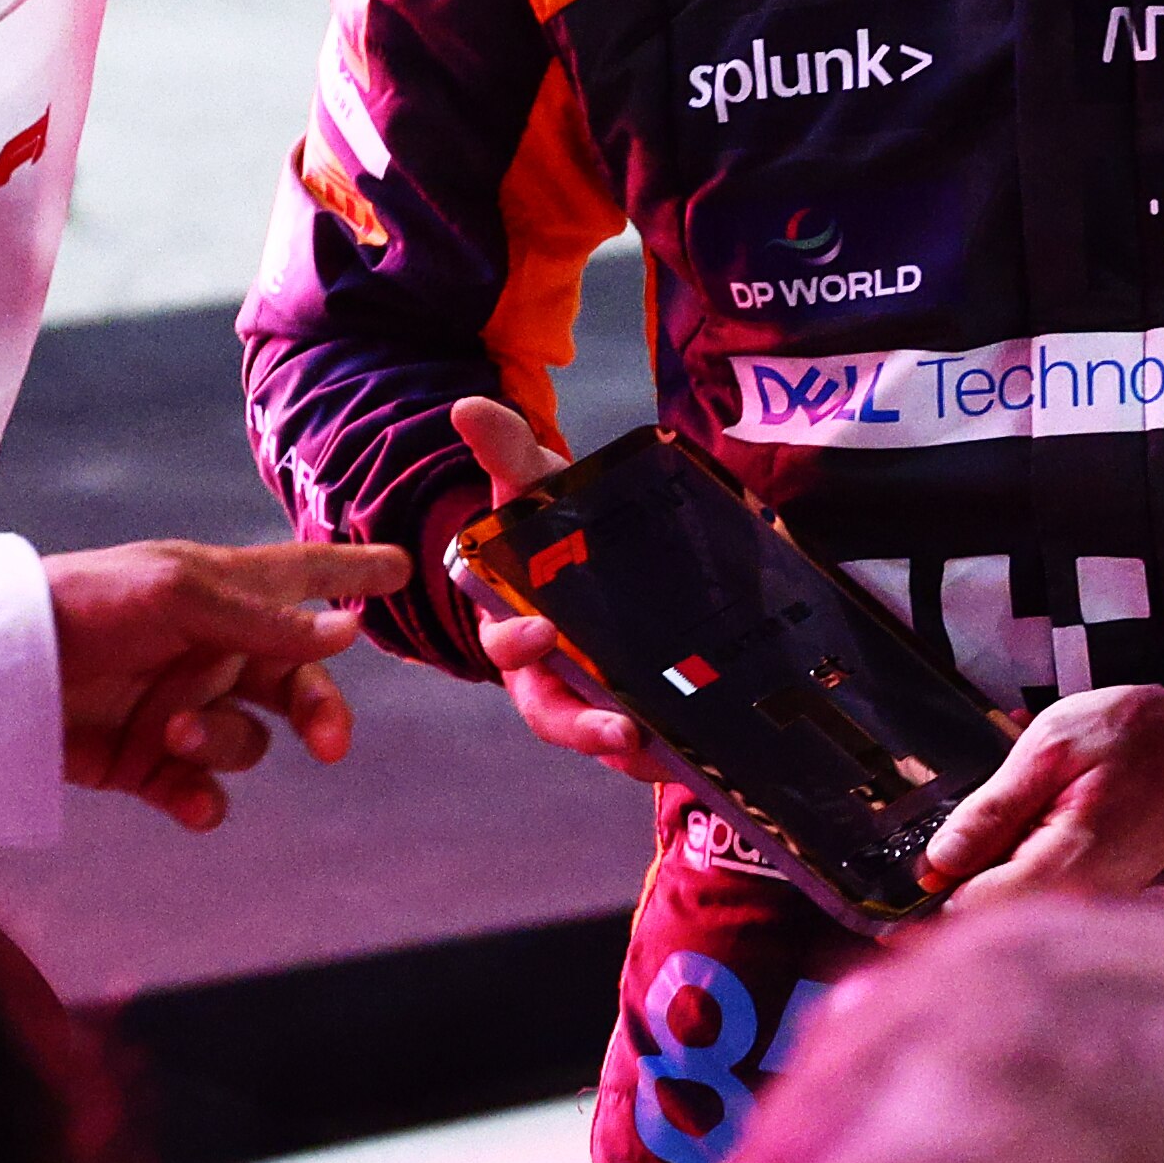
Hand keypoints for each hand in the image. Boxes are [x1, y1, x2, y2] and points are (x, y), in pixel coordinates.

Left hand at [46, 537, 409, 831]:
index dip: (350, 571)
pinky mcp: (146, 765)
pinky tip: (187, 801)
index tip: (401, 566)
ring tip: (172, 732)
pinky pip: (201, 792)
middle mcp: (210, 650)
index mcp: (220, 592)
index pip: (300, 575)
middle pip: (296, 683)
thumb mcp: (179, 596)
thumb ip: (266, 619)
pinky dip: (200, 800)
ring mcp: (180, 710)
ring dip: (222, 744)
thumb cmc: (85, 605)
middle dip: (318, 709)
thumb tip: (353, 627)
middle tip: (330, 742)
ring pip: (247, 742)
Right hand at [446, 397, 683, 784]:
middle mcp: (548, 671)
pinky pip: (645, 741)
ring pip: (601, 736)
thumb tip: (468, 406)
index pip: (507, 644)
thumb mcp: (530, 485)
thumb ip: (504, 451)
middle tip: (618, 730)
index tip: (543, 632)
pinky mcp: (634, 706)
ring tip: (662, 756)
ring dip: (628, 750)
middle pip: (554, 712)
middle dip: (582, 726)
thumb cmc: (550, 523)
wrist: (593, 546)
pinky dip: (665, 752)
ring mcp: (591, 693)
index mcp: (515, 622)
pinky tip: (695, 756)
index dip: (519, 643)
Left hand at [920, 683, 1163, 908]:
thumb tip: (940, 863)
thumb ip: (994, 809)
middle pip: (1003, 919)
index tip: (919, 877)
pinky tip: (1038, 838)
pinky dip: (1032, 873)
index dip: (942, 894)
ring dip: (1002, 879)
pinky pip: (1056, 900)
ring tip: (1015, 829)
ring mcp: (1107, 902)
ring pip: (1028, 911)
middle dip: (970, 888)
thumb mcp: (1050, 747)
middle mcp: (1093, 896)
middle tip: (966, 846)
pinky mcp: (1114, 898)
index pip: (984, 910)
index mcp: (1073, 858)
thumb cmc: (1134, 731)